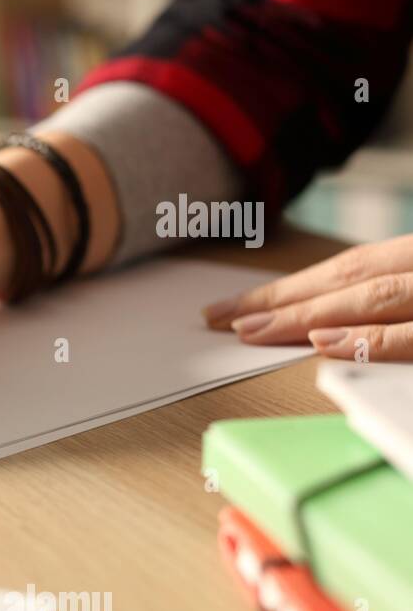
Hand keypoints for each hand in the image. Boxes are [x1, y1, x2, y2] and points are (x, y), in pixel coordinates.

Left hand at [203, 234, 412, 360]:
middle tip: (219, 318)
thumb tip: (327, 322)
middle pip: (346, 278)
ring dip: (307, 314)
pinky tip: (321, 342)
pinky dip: (368, 337)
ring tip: (250, 330)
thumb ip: (391, 296)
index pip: (347, 268)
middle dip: (277, 299)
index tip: (236, 307)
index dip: (288, 287)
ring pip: (373, 297)